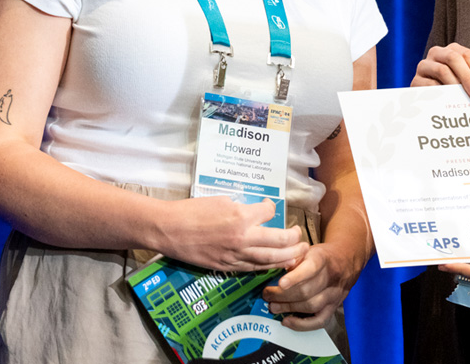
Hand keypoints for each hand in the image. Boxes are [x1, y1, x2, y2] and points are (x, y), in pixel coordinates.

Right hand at [155, 197, 307, 271]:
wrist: (169, 229)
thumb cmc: (191, 211)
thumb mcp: (221, 200)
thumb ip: (241, 207)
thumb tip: (255, 211)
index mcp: (241, 216)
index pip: (269, 213)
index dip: (271, 208)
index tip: (270, 207)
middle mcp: (242, 238)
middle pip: (278, 241)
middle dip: (293, 240)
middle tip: (301, 237)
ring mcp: (234, 255)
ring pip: (269, 259)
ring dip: (287, 257)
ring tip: (298, 255)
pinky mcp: (226, 266)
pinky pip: (252, 268)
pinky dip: (266, 267)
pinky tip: (275, 265)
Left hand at [262, 242, 358, 328]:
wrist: (345, 261)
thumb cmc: (321, 256)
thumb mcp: (308, 249)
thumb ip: (293, 256)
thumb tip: (274, 266)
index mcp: (323, 259)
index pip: (311, 268)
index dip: (295, 277)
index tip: (281, 283)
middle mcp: (331, 278)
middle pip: (307, 291)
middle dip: (283, 296)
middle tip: (267, 295)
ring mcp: (334, 295)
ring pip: (312, 306)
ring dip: (289, 308)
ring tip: (273, 306)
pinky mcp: (334, 307)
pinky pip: (320, 321)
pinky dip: (302, 324)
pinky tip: (287, 321)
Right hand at [412, 43, 469, 100]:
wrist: (428, 97)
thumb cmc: (453, 87)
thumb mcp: (464, 80)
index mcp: (452, 50)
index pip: (468, 55)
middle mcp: (437, 53)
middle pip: (454, 58)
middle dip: (468, 77)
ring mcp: (424, 65)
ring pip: (442, 70)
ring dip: (456, 85)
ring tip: (464, 99)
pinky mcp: (415, 80)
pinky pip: (429, 85)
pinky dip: (441, 92)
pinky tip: (448, 101)